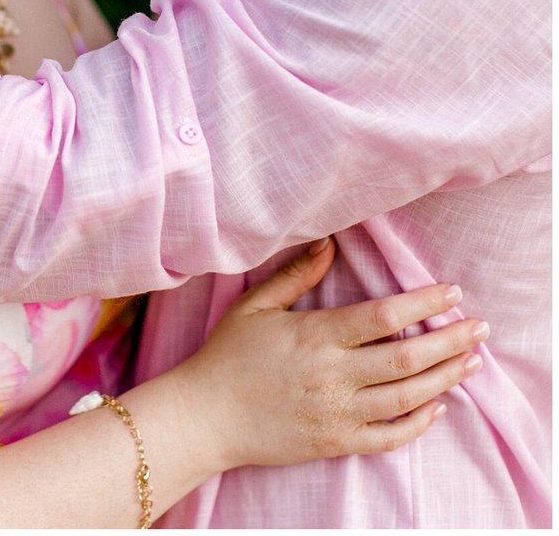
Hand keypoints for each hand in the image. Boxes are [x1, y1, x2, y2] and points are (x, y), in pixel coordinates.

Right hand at [178, 239, 486, 470]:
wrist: (205, 417)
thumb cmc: (227, 355)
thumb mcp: (256, 305)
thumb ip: (295, 274)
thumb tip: (329, 242)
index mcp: (317, 336)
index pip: (384, 316)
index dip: (423, 303)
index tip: (451, 292)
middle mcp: (334, 376)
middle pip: (408, 357)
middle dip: (451, 341)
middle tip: (479, 327)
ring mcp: (338, 413)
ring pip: (408, 397)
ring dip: (445, 379)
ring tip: (470, 362)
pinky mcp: (336, 443)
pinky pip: (391, 436)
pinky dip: (420, 422)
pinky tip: (436, 406)